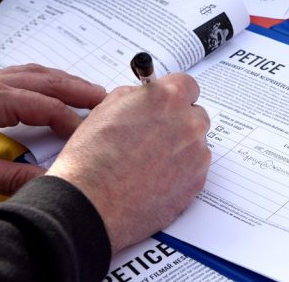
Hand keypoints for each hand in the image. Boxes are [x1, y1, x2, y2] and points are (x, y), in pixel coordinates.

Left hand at [0, 65, 105, 196]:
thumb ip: (9, 178)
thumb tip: (48, 182)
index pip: (43, 106)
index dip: (70, 120)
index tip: (88, 134)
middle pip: (45, 79)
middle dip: (78, 89)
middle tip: (106, 99)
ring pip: (31, 71)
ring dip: (62, 80)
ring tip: (86, 91)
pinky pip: (16, 73)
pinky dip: (40, 79)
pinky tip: (49, 87)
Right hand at [47, 73, 210, 252]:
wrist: (90, 203)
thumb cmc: (91, 158)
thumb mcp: (106, 109)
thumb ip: (135, 97)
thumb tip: (145, 97)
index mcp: (168, 98)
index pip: (187, 85)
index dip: (174, 95)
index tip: (166, 104)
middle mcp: (189, 123)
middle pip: (195, 115)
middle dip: (179, 122)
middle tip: (154, 137)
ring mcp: (197, 153)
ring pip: (195, 143)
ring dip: (180, 148)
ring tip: (148, 164)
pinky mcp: (198, 181)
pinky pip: (195, 169)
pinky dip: (180, 172)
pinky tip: (154, 180)